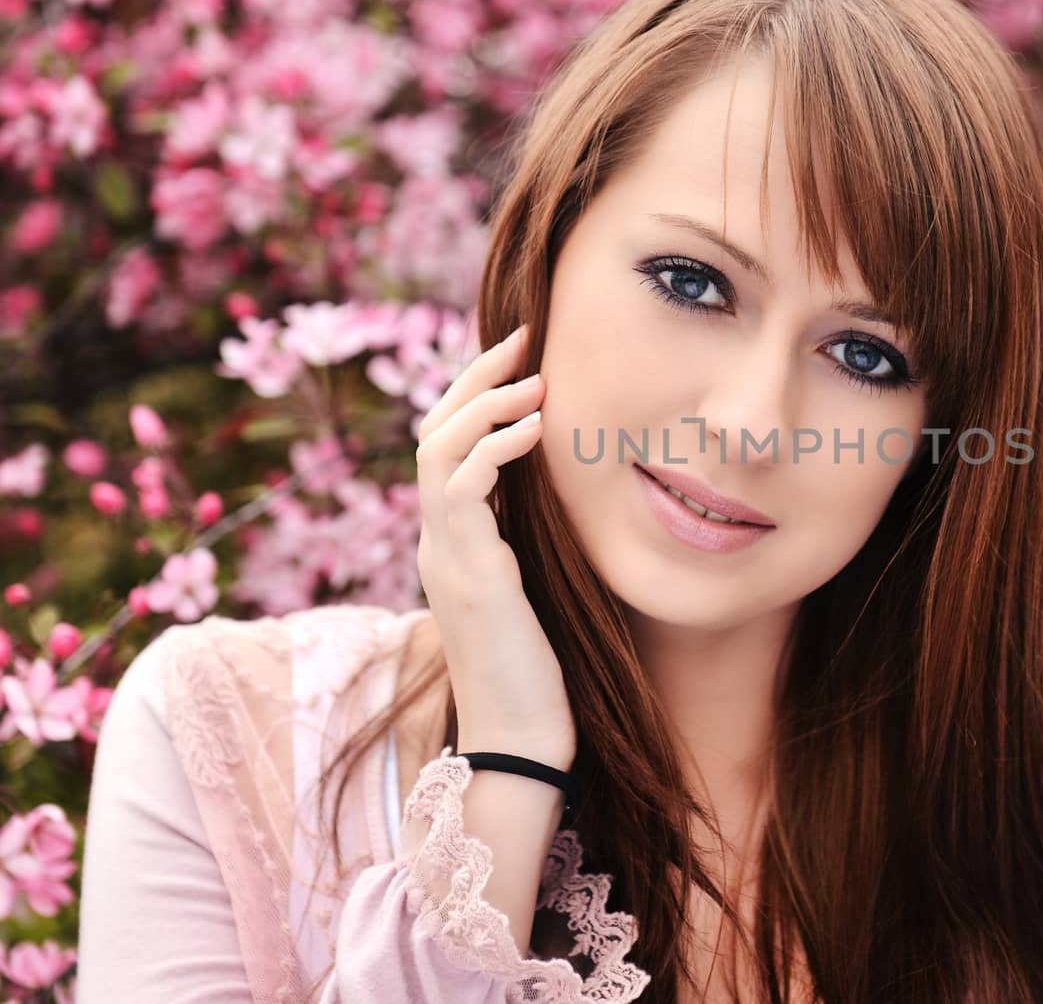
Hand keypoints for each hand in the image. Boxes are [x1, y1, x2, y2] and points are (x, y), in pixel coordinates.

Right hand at [415, 323, 575, 769]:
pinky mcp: (467, 573)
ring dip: (484, 404)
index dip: (478, 397)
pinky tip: (536, 429)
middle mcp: (439, 541)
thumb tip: (572, 501)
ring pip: (437, 449)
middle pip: (433, 432)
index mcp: (454, 542)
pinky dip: (494, 448)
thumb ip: (536, 545)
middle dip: (475, 379)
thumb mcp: (539, 591)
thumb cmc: (541, 675)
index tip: (526, 362)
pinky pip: (461, 488)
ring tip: (534, 379)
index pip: (447, 446)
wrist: (522, 742)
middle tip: (522, 339)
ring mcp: (445, 556)